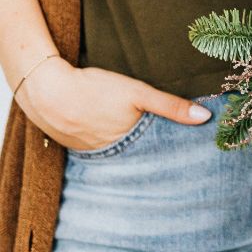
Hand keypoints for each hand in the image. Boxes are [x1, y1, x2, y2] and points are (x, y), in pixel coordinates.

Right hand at [14, 57, 211, 150]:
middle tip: (177, 159)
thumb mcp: (138, 93)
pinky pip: (101, 149)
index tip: (193, 162)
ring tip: (152, 149)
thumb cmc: (95, 89)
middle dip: (156, 158)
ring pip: (120, 155)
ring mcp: (92, 153)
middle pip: (139, 158)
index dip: (173, 158)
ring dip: (133, 152)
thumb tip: (205, 117)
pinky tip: (116, 135)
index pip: (157, 158)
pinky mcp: (77, 146)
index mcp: (128, 146)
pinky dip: (111, 144)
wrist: (46, 90)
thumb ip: (171, 106)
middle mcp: (110, 156)